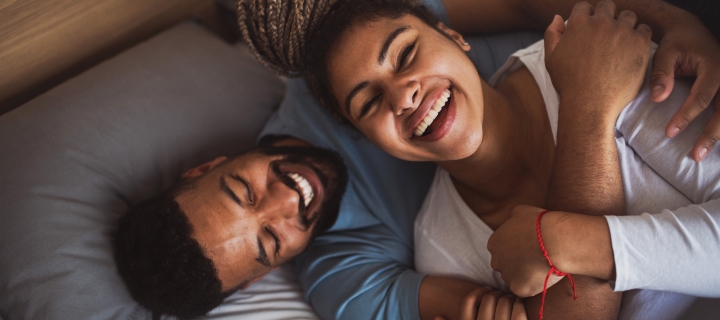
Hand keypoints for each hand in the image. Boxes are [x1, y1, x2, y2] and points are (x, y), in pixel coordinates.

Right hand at [435, 289, 526, 319]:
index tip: (487, 290)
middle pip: (488, 299)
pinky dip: (519, 303)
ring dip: (509, 297)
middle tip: (501, 295)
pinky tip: (519, 305)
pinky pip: (518, 309)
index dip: (479, 292)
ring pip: (504, 301)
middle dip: (496, 293)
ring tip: (510, 300)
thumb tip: (437, 317)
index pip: (469, 301)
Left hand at [487, 205, 563, 297]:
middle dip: (517, 264)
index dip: (515, 250)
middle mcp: (496, 261)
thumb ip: (513, 219)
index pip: (501, 250)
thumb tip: (514, 219)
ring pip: (515, 279)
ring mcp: (506, 276)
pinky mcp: (519, 289)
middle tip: (535, 259)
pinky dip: (534, 285)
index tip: (528, 248)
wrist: (554, 240)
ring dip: (525, 275)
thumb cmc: (540, 223)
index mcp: (494, 243)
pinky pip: (525, 289)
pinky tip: (544, 276)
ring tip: (542, 266)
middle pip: (505, 266)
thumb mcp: (522, 211)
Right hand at [544, 1, 651, 122]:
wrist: (589, 103)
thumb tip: (557, 17)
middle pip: (607, 6)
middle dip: (606, 16)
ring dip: (625, 24)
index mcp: (578, 23)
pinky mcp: (639, 42)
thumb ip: (552, 34)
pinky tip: (633, 49)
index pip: (584, 6)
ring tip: (621, 41)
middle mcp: (601, 22)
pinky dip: (640, 36)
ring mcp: (622, 31)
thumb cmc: (569, 83)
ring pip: (628, 16)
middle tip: (606, 35)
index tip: (590, 28)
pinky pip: (645, 29)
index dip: (586, 16)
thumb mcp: (551, 58)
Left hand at [650, 15, 719, 161]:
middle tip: (696, 155)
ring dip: (718, 134)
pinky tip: (714, 144)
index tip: (669, 133)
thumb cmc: (675, 43)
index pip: (702, 96)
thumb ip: (661, 75)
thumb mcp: (664, 54)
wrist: (690, 31)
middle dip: (711, 134)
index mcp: (714, 66)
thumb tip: (658, 99)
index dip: (686, 116)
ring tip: (702, 155)